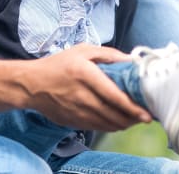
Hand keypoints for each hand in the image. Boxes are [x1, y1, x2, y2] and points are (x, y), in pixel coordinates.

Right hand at [21, 44, 151, 131]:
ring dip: (124, 124)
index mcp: (84, 74)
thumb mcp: (82, 51)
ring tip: (133, 119)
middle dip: (133, 118)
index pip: (114, 96)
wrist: (31, 84)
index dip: (133, 107)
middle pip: (114, 114)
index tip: (147, 113)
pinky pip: (98, 128)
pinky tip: (117, 120)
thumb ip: (108, 54)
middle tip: (145, 116)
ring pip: (108, 124)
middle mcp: (81, 95)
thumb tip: (131, 61)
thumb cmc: (58, 64)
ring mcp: (76, 111)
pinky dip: (111, 126)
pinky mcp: (73, 122)